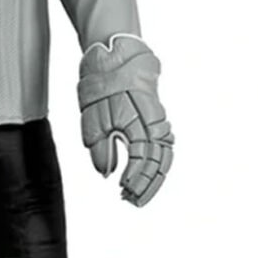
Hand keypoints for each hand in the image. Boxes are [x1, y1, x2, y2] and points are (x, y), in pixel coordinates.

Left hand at [78, 35, 173, 206]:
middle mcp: (154, 123)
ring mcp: (158, 120)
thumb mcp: (92, 117)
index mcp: (138, 123)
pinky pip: (165, 145)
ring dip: (154, 178)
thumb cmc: (102, 84)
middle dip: (146, 185)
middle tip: (131, 201)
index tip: (122, 191)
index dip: (134, 179)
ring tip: (139, 195)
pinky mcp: (157, 118)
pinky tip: (150, 175)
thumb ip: (100, 147)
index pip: (142, 160)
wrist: (117, 55)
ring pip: (165, 156)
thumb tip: (106, 173)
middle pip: (158, 163)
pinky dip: (160, 164)